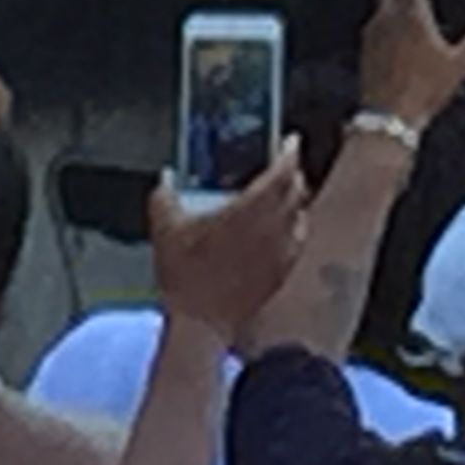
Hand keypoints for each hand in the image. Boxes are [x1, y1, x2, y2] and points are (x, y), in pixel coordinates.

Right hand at [149, 146, 307, 342]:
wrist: (202, 322)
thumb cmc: (185, 277)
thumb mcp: (165, 229)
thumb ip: (165, 195)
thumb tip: (166, 178)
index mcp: (250, 209)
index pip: (283, 169)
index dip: (289, 151)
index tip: (290, 141)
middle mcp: (274, 227)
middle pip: (297, 188)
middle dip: (291, 173)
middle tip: (280, 167)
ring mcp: (282, 250)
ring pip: (299, 213)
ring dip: (292, 200)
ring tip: (277, 196)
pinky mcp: (283, 270)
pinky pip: (297, 238)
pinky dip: (292, 227)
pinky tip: (277, 230)